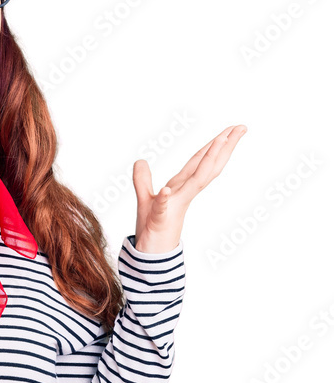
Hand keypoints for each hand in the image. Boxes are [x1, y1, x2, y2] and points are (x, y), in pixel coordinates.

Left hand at [131, 124, 247, 252]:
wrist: (150, 254)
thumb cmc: (152, 227)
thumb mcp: (145, 199)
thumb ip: (142, 180)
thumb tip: (140, 160)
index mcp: (181, 186)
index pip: (200, 161)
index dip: (215, 144)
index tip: (232, 129)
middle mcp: (183, 193)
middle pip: (206, 166)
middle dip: (223, 147)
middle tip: (241, 128)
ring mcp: (174, 205)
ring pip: (194, 182)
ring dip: (206, 162)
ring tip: (219, 141)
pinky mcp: (159, 220)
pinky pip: (162, 208)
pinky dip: (164, 199)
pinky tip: (165, 190)